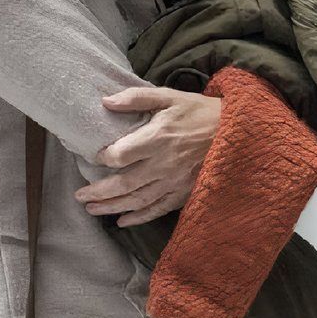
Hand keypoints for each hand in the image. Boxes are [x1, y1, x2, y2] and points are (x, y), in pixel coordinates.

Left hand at [75, 86, 222, 226]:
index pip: (120, 155)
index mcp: (158, 138)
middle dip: (98, 192)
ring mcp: (174, 182)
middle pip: (123, 184)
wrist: (236, 131)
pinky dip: (139, 217)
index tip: (95, 157)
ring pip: (137, 200)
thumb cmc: (199, 112)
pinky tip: (122, 221)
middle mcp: (163, 164)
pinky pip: (157, 209)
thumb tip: (106, 101)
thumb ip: (136, 98)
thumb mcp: (169, 96)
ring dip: (112, 207)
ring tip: (92, 209)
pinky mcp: (184, 192)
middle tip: (80, 196)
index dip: (103, 158)